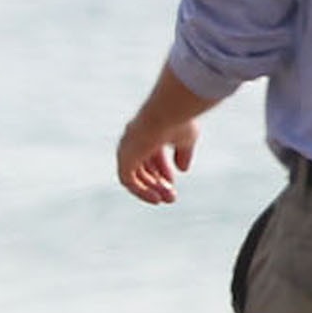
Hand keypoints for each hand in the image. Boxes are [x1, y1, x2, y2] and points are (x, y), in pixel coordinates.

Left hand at [116, 63, 219, 204]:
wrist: (167, 112)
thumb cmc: (179, 120)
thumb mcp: (186, 138)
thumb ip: (183, 153)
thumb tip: (182, 170)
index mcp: (148, 132)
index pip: (151, 156)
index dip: (162, 171)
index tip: (172, 183)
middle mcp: (134, 140)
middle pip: (141, 167)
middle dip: (157, 183)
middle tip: (171, 197)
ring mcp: (127, 148)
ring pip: (134, 175)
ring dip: (149, 189)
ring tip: (165, 200)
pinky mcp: (124, 157)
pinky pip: (127, 181)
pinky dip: (140, 191)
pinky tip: (155, 198)